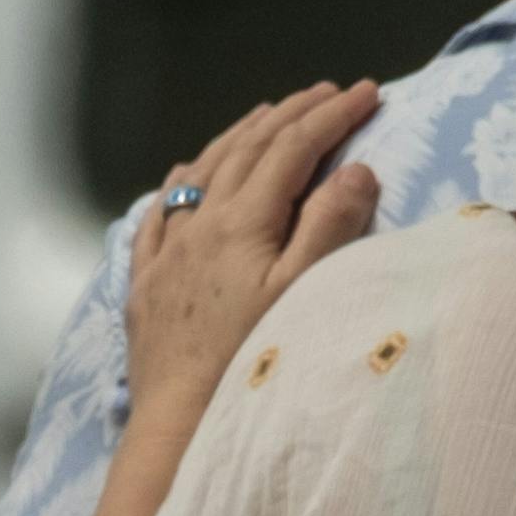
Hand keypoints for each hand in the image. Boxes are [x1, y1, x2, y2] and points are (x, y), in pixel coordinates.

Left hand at [119, 77, 382, 436]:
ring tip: (268, 113)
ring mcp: (167, 251)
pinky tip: (187, 171)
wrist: (180, 422)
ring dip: (241, 135)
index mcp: (242, 222)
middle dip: (294, 114)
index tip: (368, 93)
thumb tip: (356, 170)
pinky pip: (160, 213)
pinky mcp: (147, 283)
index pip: (294, 149)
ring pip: (204, 171)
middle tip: (330, 93)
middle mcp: (199, 224)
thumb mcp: (302, 293)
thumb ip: (329, 226)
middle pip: (249, 149)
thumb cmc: (250, 364)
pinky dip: (182, 180)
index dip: (333, 116)